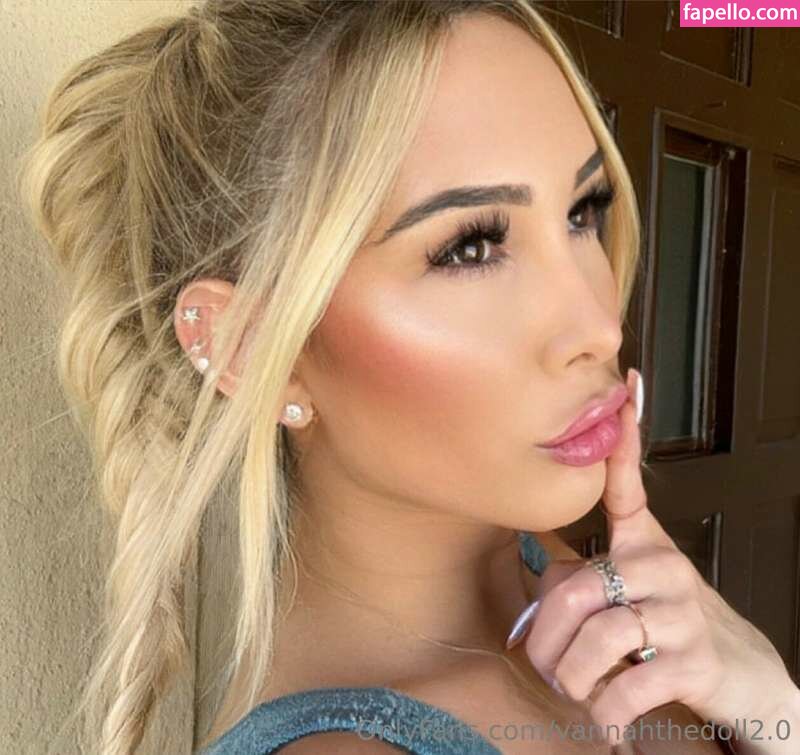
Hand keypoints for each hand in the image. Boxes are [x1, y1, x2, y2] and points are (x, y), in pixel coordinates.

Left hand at [517, 368, 798, 748]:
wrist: (743, 676)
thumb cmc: (665, 624)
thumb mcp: (625, 596)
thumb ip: (576, 587)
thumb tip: (535, 602)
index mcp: (642, 544)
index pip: (627, 483)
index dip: (623, 436)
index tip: (625, 384)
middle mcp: (662, 565)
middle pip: (576, 590)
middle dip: (545, 639)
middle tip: (543, 665)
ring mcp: (681, 610)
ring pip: (598, 637)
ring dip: (573, 678)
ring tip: (577, 691)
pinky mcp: (695, 659)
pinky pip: (629, 683)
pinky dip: (607, 712)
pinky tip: (609, 723)